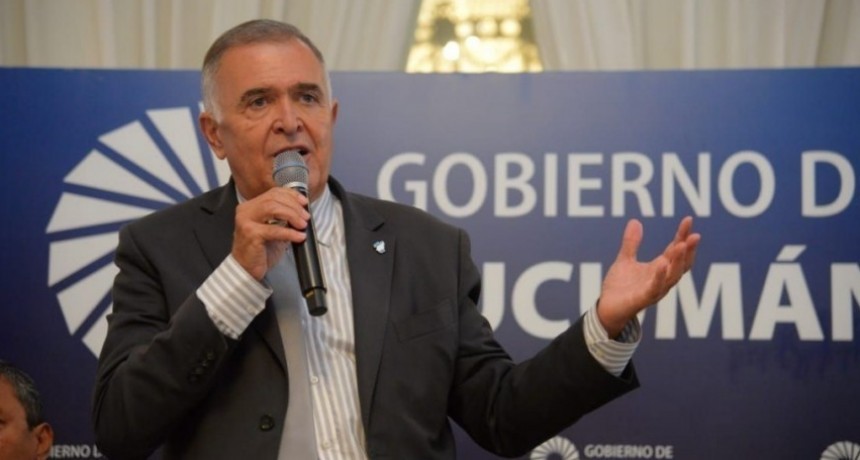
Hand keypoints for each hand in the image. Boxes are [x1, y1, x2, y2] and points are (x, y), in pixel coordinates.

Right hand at [232, 187, 309, 279]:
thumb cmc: (261, 250)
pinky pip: (274, 230)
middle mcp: (246, 211)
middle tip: (306, 217)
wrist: (247, 269)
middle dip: (294, 206)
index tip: (304, 202)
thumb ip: (282, 217)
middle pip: (274, 199)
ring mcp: (246, 221)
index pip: (273, 193)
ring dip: (292, 215)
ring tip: (303, 225)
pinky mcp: (251, 234)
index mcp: (250, 206)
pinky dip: (290, 232)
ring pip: (273, 208)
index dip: (291, 195)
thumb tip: (302, 211)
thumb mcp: (273, 228)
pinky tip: (299, 236)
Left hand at [597, 216, 700, 337]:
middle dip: (688, 249)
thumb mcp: (625, 260)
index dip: (682, 236)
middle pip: (680, 264)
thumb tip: (635, 221)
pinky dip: (659, 277)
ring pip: (672, 277)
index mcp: (659, 269)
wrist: (606, 308)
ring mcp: (654, 290)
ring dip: (678, 261)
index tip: (688, 220)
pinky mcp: (642, 299)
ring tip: (681, 245)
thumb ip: (631, 243)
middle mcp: (662, 280)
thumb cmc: (620, 287)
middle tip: (694, 235)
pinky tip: (661, 264)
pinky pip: (654, 289)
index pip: (676, 250)